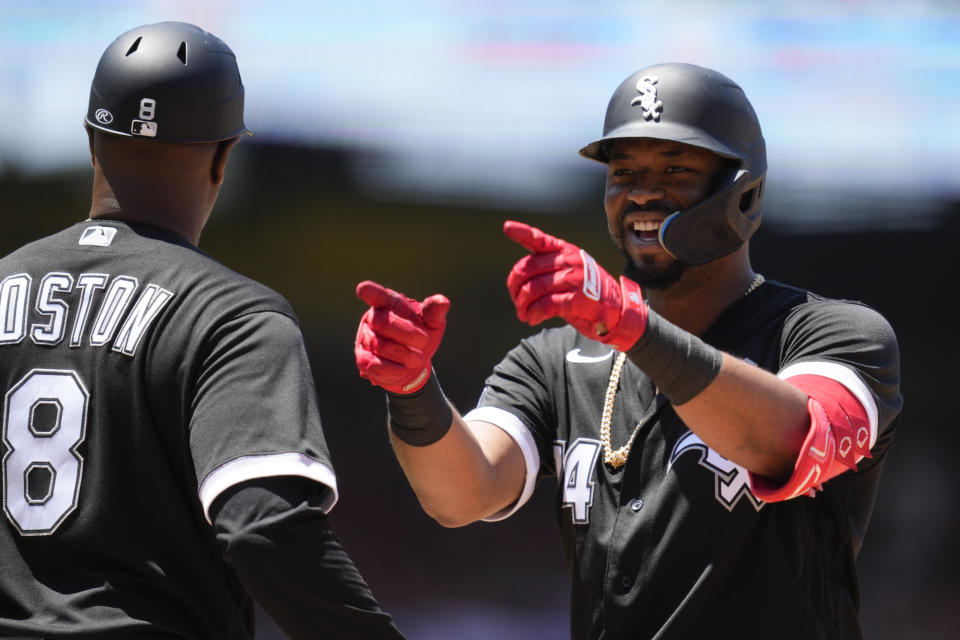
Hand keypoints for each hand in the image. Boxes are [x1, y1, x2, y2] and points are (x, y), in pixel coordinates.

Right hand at [355, 280, 450, 393]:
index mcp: (388, 303)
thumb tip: (443, 302)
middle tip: (424, 341)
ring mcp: (365, 339)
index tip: (363, 289)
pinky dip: (393, 370)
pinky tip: (404, 370)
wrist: (414, 363)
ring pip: (381, 346)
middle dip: (408, 334)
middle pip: (384, 323)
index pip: (376, 295)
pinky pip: (375, 366)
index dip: (369, 292)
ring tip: (419, 359)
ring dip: (405, 355)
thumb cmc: (421, 334)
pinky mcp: (364, 360)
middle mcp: (372, 319)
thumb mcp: (432, 323)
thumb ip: (434, 311)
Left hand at [503, 220, 647, 350]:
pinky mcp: (574, 299)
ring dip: (523, 305)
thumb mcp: (573, 271)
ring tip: (524, 313)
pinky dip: (533, 313)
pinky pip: (543, 305)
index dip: (522, 232)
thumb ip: (550, 268)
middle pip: (528, 269)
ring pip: (532, 288)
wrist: (618, 310)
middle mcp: (568, 261)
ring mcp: (572, 279)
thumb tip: (520, 278)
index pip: (540, 239)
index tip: (507, 227)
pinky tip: (532, 318)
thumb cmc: (590, 292)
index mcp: (566, 251)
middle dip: (515, 287)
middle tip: (517, 300)